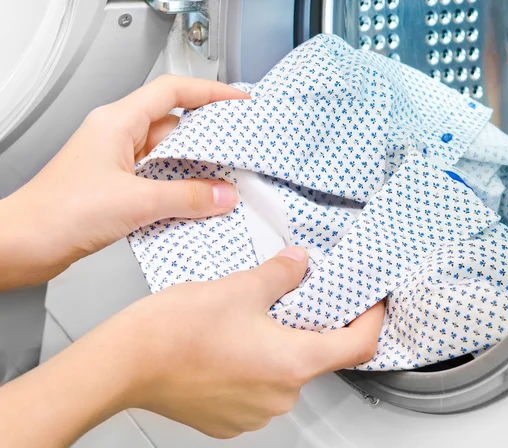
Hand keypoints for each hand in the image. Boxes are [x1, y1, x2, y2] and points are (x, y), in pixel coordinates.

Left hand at [0, 75, 248, 288]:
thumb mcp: (136, 201)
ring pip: (168, 156)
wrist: (27, 244)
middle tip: (239, 148)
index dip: (209, 92)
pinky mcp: (119, 186)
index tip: (237, 102)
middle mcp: (118, 136)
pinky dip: (180, 189)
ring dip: (195, 168)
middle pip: (175, 124)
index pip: (172, 92)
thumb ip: (187, 196)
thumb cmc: (61, 212)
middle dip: (209, 137)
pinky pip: (159, 179)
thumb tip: (222, 194)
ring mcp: (118, 161)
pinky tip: (197, 204)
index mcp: (118, 122)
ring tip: (224, 182)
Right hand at [119, 246, 383, 437]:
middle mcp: (279, 396)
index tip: (373, 303)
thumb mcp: (239, 287)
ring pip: (285, 372)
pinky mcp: (230, 418)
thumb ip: (280, 274)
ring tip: (255, 319)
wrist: (124, 364)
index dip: (372, 320)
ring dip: (280, 346)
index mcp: (291, 363)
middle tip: (296, 297)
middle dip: (313, 326)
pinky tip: (233, 344)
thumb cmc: (175, 331)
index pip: (357, 345)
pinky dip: (256, 365)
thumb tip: (299, 264)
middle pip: (318, 357)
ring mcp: (254, 412)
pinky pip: (259, 388)